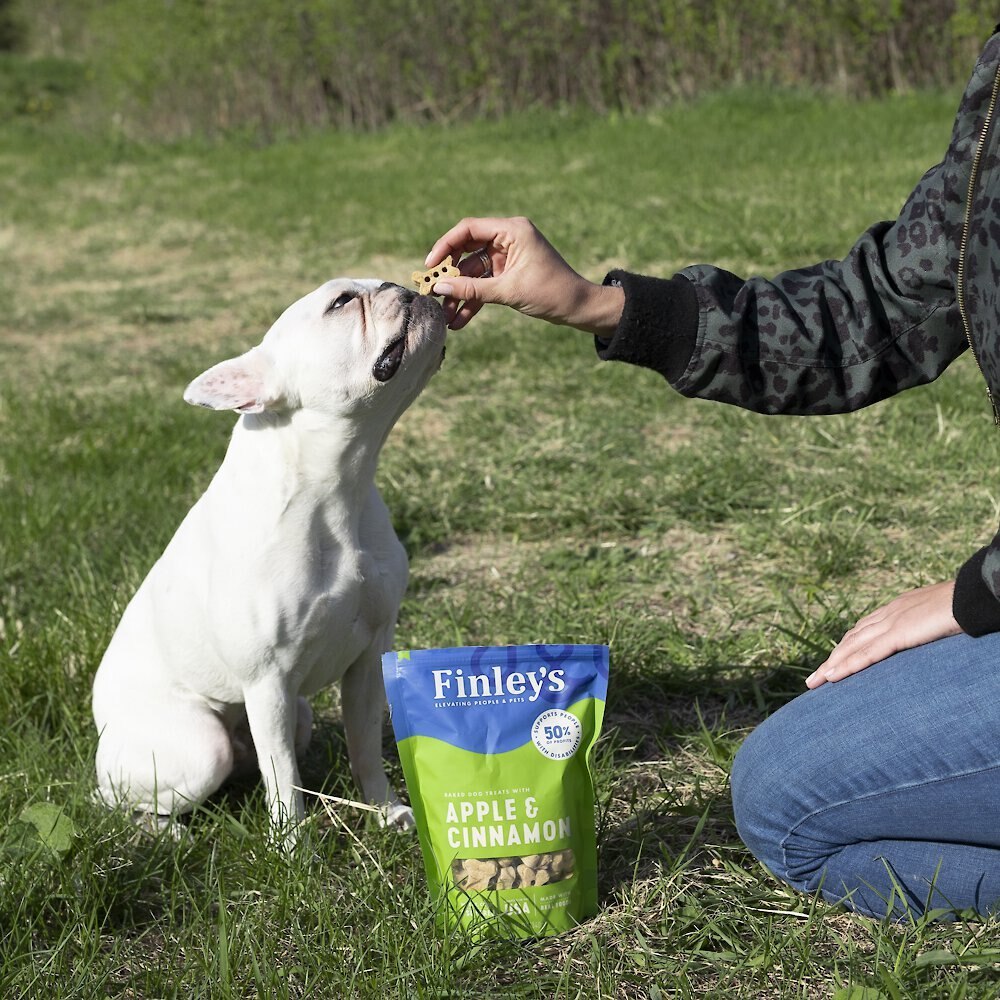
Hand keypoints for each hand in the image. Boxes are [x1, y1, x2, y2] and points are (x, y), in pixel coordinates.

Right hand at [424, 216, 624, 332]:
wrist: (578, 308)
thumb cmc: (551, 292)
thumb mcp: (509, 291)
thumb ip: (473, 289)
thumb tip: (440, 288)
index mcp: (512, 231)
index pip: (469, 229)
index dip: (445, 246)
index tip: (430, 266)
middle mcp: (508, 239)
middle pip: (467, 251)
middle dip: (450, 275)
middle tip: (432, 293)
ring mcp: (507, 257)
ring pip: (473, 273)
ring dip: (460, 294)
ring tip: (444, 316)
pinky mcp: (508, 274)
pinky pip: (484, 285)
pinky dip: (473, 301)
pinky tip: (459, 320)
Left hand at [805, 581, 960, 688]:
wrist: (973, 595)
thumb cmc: (963, 605)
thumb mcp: (939, 617)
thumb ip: (926, 625)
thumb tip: (928, 634)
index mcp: (898, 608)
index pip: (864, 629)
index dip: (847, 646)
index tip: (834, 660)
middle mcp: (888, 613)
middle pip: (851, 639)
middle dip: (832, 659)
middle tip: (815, 678)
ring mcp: (891, 623)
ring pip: (852, 648)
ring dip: (831, 666)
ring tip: (815, 683)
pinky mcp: (898, 634)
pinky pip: (866, 654)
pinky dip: (847, 666)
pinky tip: (832, 677)